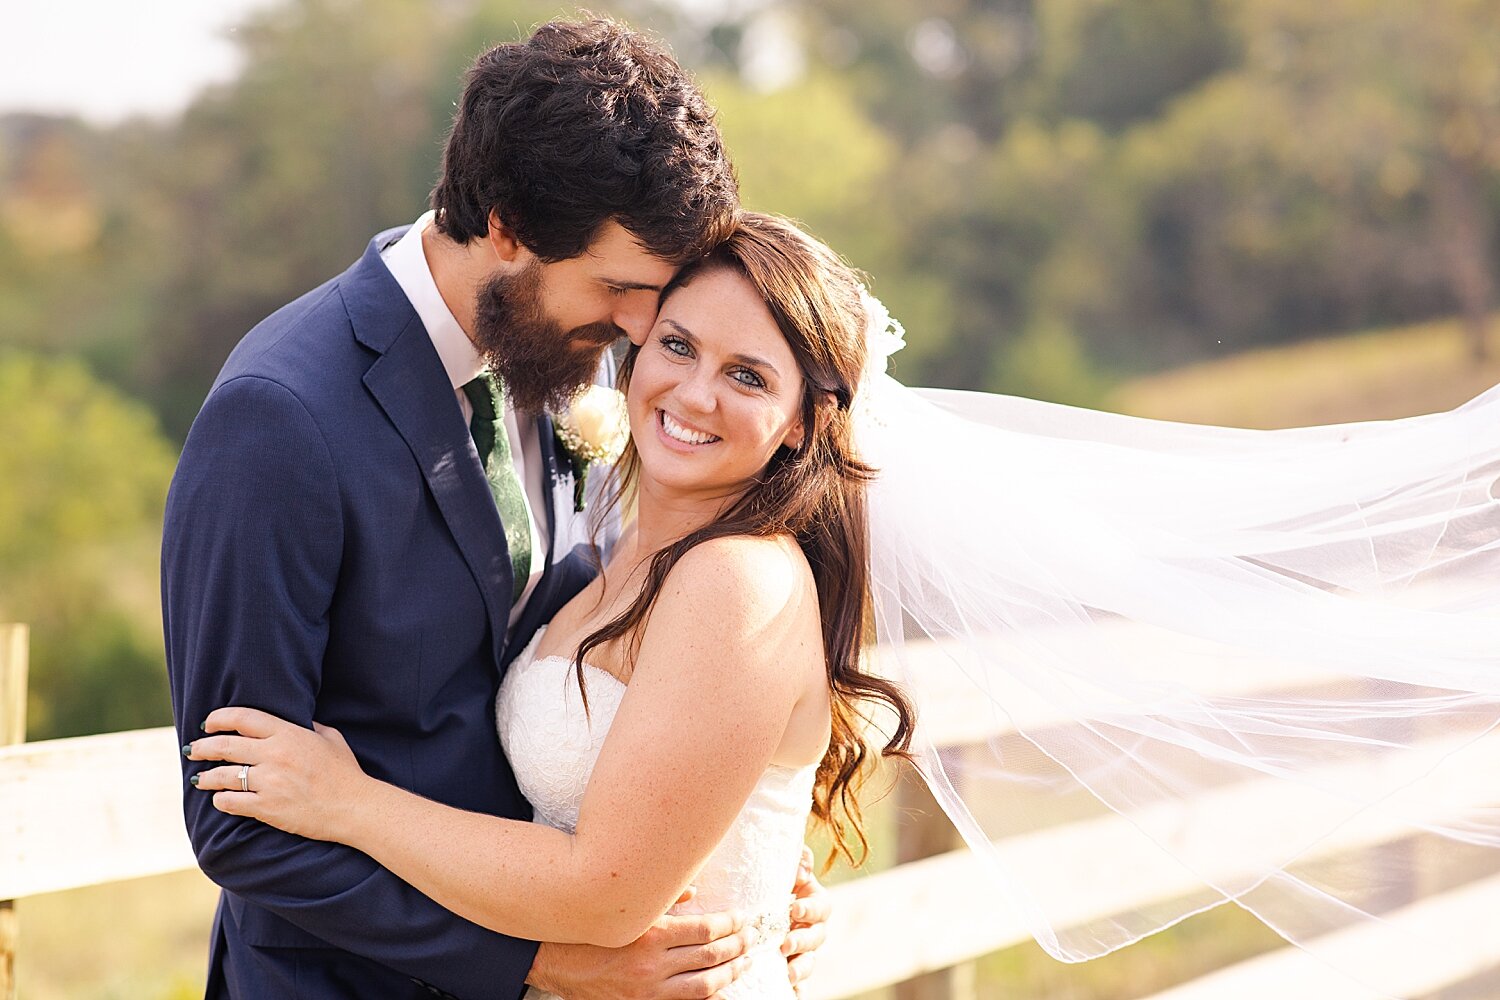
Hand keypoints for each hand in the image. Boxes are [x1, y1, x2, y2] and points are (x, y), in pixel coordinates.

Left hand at [185, 706, 369, 841]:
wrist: (354, 807)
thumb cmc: (345, 773)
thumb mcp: (331, 739)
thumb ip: (309, 727)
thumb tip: (295, 720)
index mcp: (289, 734)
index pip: (243, 718)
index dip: (219, 718)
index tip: (208, 723)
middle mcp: (275, 755)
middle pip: (225, 745)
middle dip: (203, 747)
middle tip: (193, 750)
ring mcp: (269, 782)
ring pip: (223, 775)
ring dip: (205, 777)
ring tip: (198, 779)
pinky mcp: (267, 807)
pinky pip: (232, 802)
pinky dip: (221, 800)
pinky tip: (219, 800)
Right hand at [530, 889, 753, 999]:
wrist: (554, 959)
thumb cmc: (591, 926)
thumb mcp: (625, 906)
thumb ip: (662, 899)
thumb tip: (694, 891)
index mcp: (650, 933)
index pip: (705, 930)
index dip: (730, 924)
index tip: (743, 918)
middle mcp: (651, 964)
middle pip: (710, 957)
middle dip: (737, 946)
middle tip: (753, 937)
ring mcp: (648, 990)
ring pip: (704, 985)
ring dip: (730, 972)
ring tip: (745, 961)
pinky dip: (706, 995)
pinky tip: (719, 985)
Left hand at [781, 846, 830, 990]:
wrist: (758, 902)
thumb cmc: (773, 882)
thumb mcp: (784, 870)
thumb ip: (797, 862)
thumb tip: (802, 866)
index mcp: (814, 903)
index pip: (822, 907)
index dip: (811, 909)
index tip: (795, 909)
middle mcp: (813, 929)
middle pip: (817, 938)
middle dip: (803, 942)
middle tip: (786, 945)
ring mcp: (804, 950)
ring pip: (809, 962)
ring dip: (801, 968)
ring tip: (789, 974)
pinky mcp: (792, 967)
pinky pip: (799, 983)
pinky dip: (797, 990)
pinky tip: (791, 994)